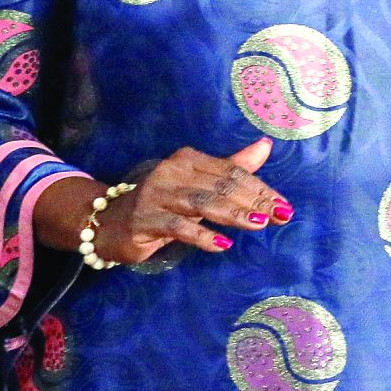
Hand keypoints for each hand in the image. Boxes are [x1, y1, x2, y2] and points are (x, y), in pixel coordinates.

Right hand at [38, 138, 289, 262]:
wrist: (106, 223)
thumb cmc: (162, 203)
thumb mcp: (198, 184)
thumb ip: (232, 167)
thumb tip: (266, 146)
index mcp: (189, 159)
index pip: (232, 172)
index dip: (260, 189)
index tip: (284, 207)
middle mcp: (172, 172)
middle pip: (222, 186)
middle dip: (254, 202)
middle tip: (279, 216)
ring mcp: (156, 195)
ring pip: (203, 203)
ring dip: (233, 214)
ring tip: (259, 224)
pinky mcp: (144, 220)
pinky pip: (178, 227)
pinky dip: (202, 235)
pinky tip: (222, 244)